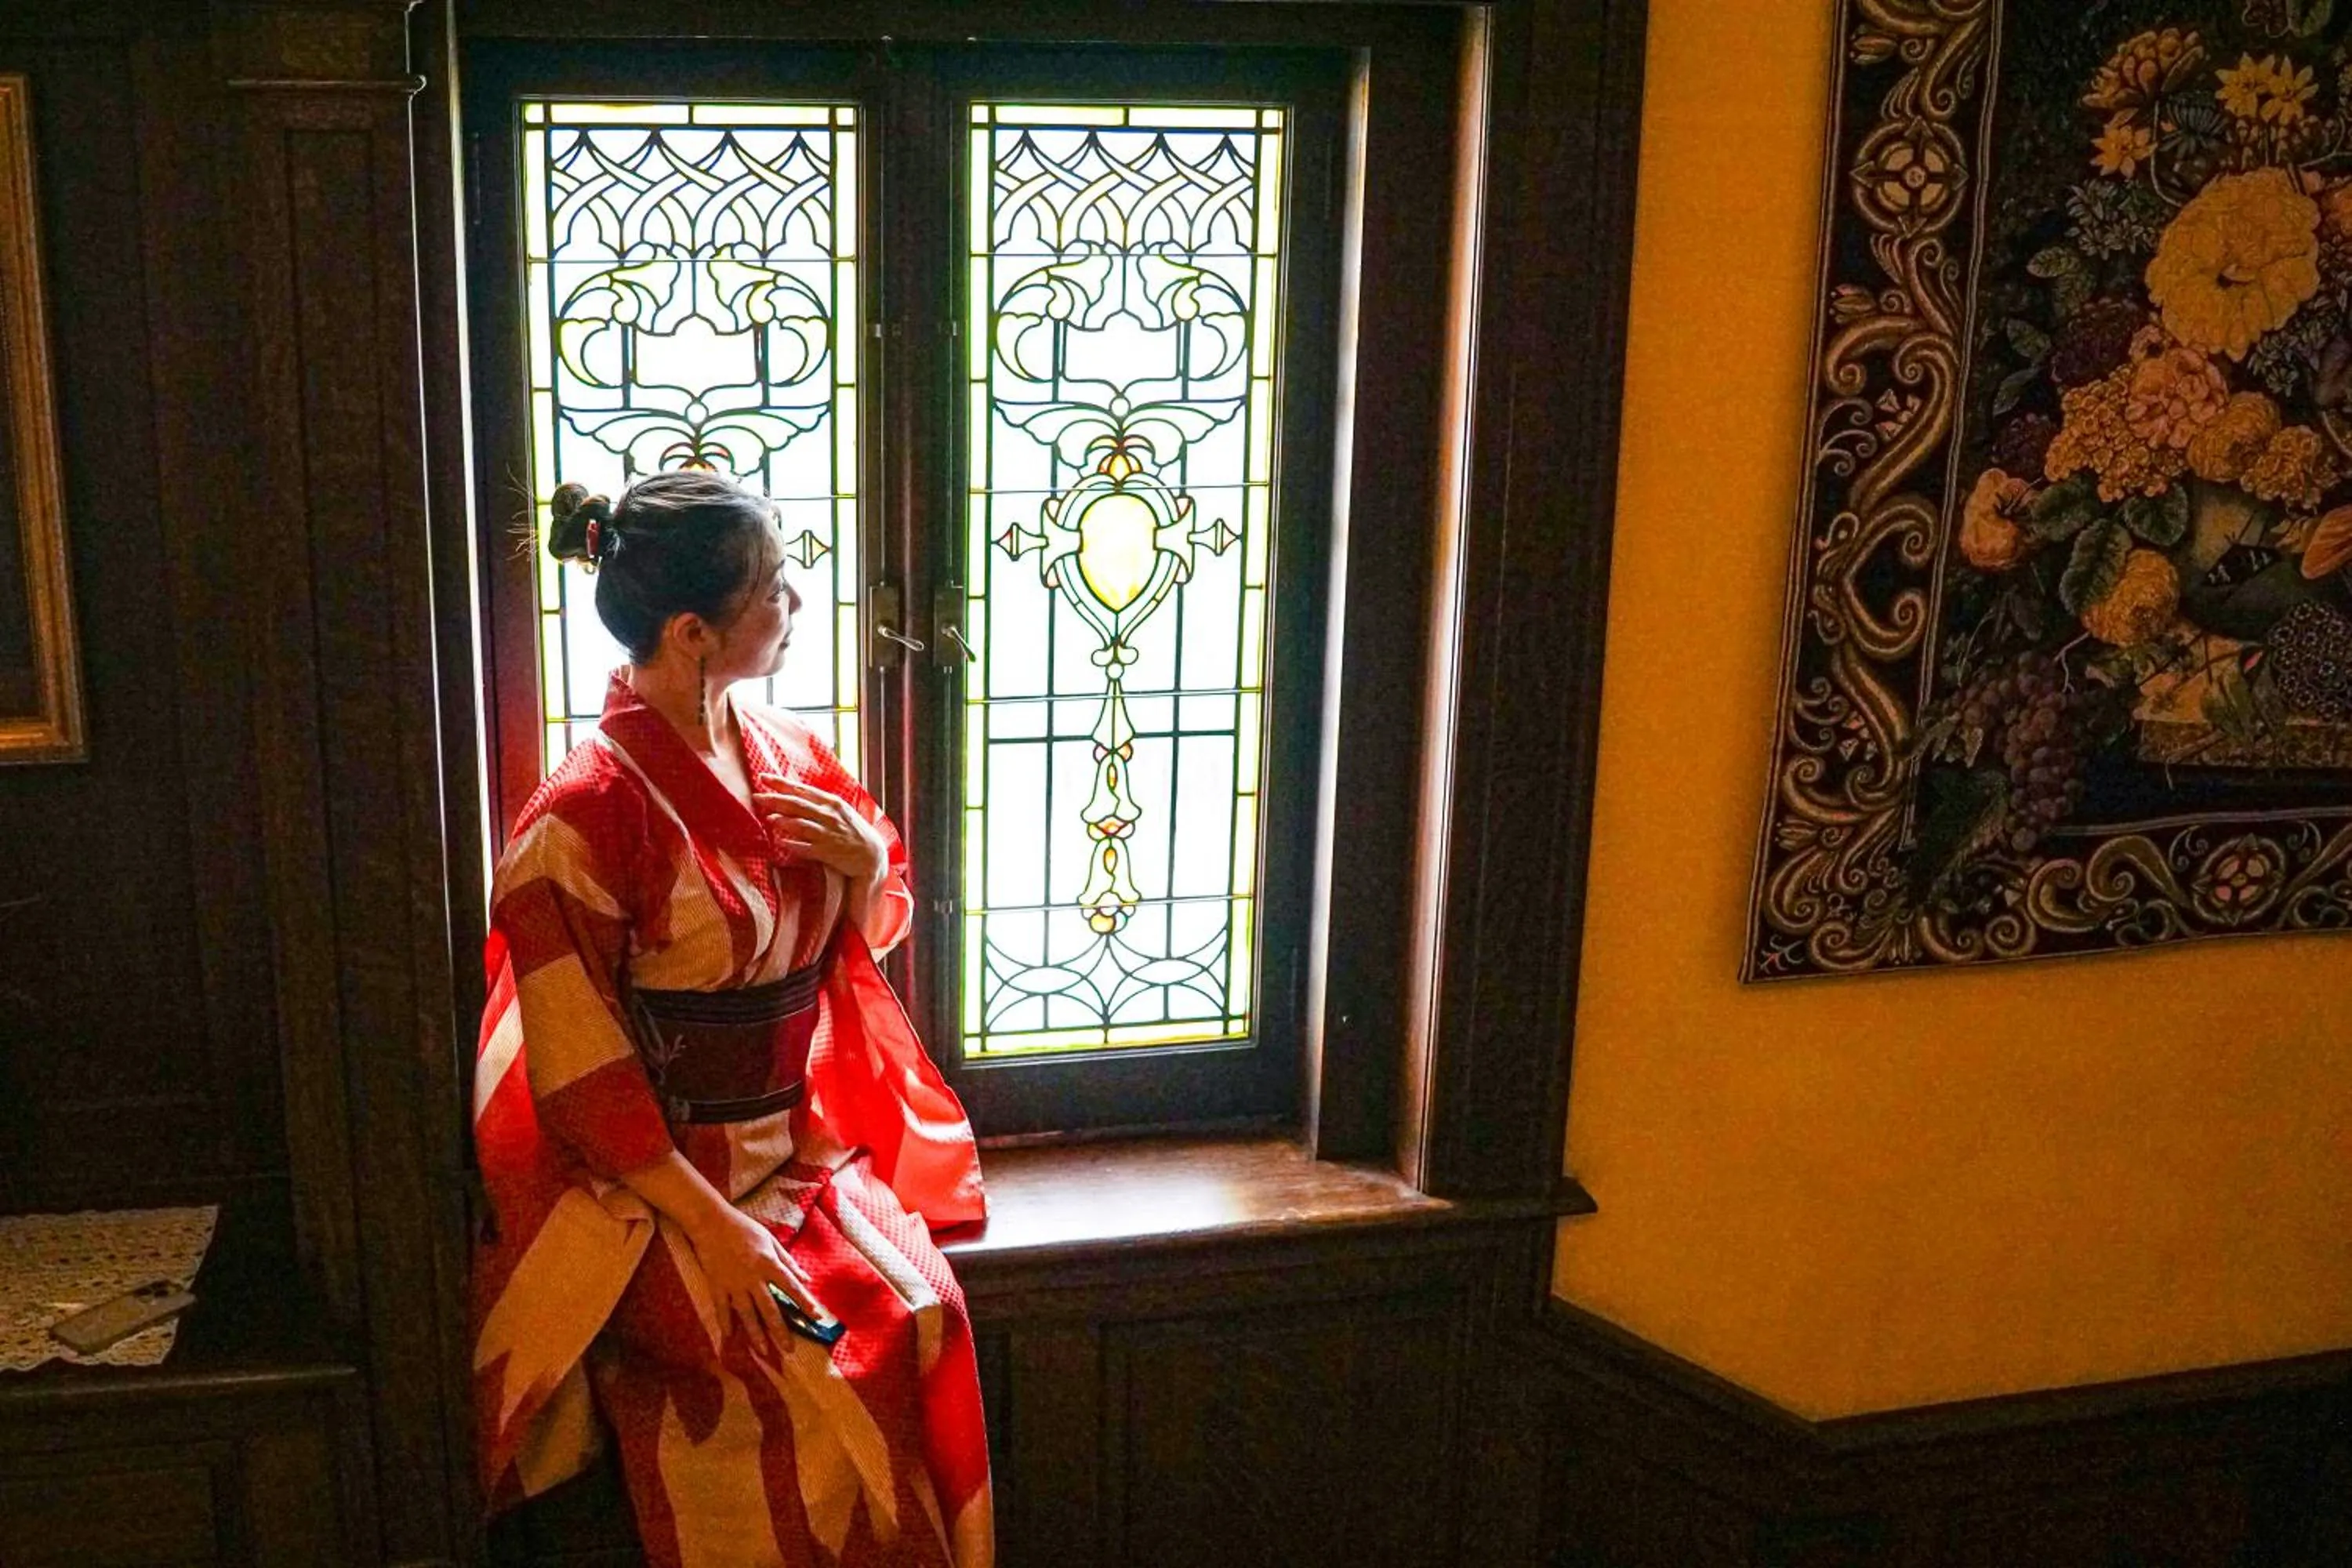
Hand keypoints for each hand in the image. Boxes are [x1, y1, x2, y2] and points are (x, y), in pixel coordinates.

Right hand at [683, 1203, 826, 1361]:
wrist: (711, 1222)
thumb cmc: (744, 1228)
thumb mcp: (771, 1240)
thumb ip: (788, 1261)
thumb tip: (806, 1278)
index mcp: (769, 1264)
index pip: (791, 1287)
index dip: (805, 1303)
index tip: (816, 1317)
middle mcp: (753, 1277)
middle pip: (770, 1308)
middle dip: (780, 1330)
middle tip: (789, 1350)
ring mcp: (734, 1284)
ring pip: (747, 1314)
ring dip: (756, 1334)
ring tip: (764, 1351)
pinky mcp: (717, 1286)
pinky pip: (722, 1309)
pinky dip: (725, 1324)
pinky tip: (730, 1338)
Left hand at [754, 778, 884, 881]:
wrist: (872, 855)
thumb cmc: (853, 830)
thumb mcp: (840, 810)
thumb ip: (819, 803)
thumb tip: (795, 795)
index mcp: (832, 802)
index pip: (801, 790)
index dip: (781, 783)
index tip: (763, 777)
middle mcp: (829, 815)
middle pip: (797, 805)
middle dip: (775, 799)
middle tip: (757, 796)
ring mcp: (828, 834)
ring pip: (801, 825)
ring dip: (783, 821)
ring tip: (768, 818)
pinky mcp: (827, 852)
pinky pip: (806, 847)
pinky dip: (793, 844)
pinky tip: (780, 842)